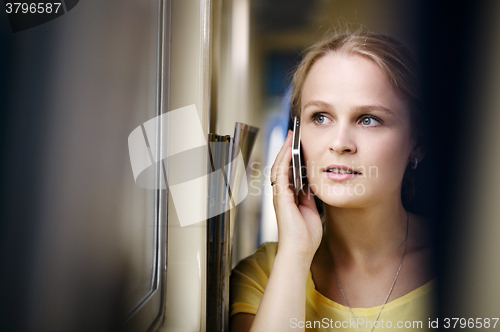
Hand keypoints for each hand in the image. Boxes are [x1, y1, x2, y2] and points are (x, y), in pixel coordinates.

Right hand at [270, 130, 322, 261]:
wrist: (300, 250)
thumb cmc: (306, 235)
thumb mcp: (311, 209)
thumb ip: (308, 196)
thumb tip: (310, 183)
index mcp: (288, 196)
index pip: (289, 170)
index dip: (292, 156)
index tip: (298, 143)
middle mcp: (281, 193)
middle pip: (282, 165)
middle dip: (287, 148)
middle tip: (293, 133)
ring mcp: (279, 194)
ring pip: (279, 166)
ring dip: (284, 150)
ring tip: (291, 136)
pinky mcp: (280, 196)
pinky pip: (280, 173)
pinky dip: (284, 160)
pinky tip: (290, 150)